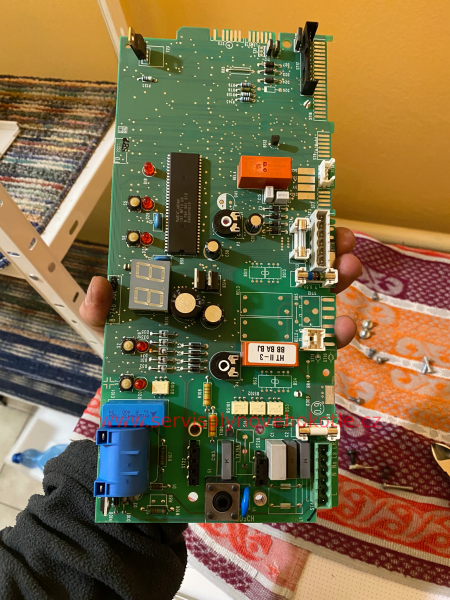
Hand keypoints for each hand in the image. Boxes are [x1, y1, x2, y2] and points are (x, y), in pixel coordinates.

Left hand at [79, 227, 360, 347]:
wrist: (156, 414)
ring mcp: (260, 333)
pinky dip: (330, 337)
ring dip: (331, 280)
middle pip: (283, 268)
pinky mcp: (275, 365)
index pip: (240, 248)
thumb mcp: (120, 336)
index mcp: (206, 288)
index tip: (293, 207)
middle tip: (334, 237)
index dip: (267, 226)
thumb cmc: (141, 368)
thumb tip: (102, 284)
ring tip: (345, 267)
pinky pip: (308, 348)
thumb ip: (105, 310)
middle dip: (314, 247)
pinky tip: (341, 327)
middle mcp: (239, 303)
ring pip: (304, 300)